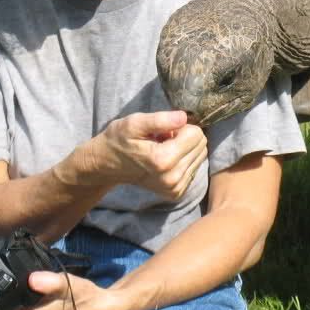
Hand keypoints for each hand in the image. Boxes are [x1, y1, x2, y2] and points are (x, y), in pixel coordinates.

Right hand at [64, 111, 207, 200]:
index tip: (164, 130)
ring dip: (184, 148)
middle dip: (184, 137)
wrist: (108, 165)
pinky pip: (195, 167)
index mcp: (162, 161)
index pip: (195, 134)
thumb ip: (160, 120)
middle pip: (200, 145)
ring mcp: (175, 188)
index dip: (181, 127)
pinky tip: (165, 159)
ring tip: (162, 148)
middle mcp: (172, 179)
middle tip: (163, 139)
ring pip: (200, 155)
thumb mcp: (134, 123)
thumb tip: (184, 117)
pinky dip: (183, 159)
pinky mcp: (177, 192)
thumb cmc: (120, 140)